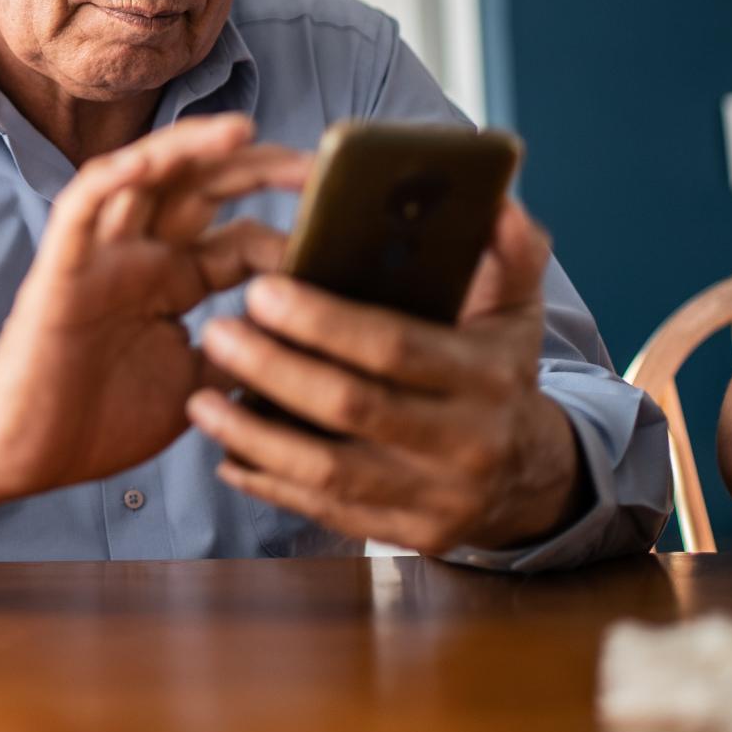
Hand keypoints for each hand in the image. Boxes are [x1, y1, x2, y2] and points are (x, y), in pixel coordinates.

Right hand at [0, 113, 309, 526]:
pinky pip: (83, 206)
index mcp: (175, 281)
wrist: (27, 456)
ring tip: (244, 130)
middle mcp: (142, 255)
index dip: (290, 232)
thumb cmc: (101, 421)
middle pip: (202, 188)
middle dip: (257, 169)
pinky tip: (151, 159)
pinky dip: (114, 176)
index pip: (242, 237)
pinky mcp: (62, 267)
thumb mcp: (198, 387)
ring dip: (191, 149)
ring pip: (145, 177)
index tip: (342, 236)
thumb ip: (241, 354)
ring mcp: (102, 256)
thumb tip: (310, 341)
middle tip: (315, 166)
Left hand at [186, 198, 586, 553]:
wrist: (532, 477)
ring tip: (199, 400)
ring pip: (330, 471)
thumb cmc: (499, 372)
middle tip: (215, 332)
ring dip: (254, 436)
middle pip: (352, 407)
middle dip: (274, 369)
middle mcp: (465, 441)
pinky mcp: (408, 533)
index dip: (323, 321)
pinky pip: (326, 512)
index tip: (260, 289)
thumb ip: (509, 250)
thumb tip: (495, 198)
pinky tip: (224, 455)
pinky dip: (270, 483)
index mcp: (485, 376)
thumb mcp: (516, 309)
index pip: (395, 346)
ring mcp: (436, 496)